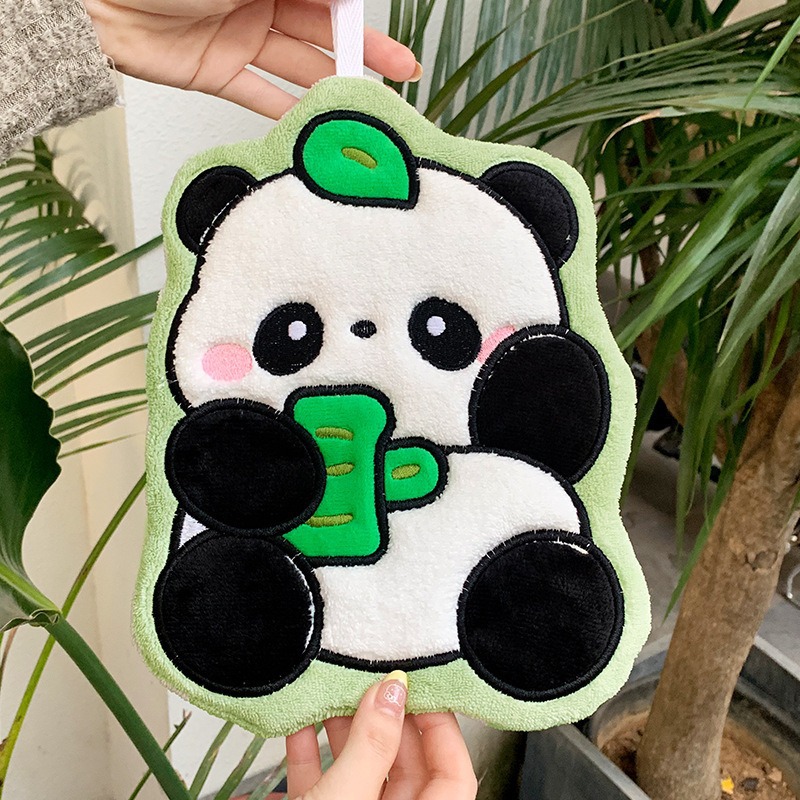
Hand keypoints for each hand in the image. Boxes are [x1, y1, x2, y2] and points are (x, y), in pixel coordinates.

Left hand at [83, 0, 419, 117]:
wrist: (94, 0)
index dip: (361, 19)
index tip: (391, 43)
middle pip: (322, 31)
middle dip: (361, 53)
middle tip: (400, 76)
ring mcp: (239, 36)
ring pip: (297, 65)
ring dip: (329, 86)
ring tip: (362, 106)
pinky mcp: (217, 71)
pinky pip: (260, 94)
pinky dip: (286, 110)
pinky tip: (315, 124)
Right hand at [286, 672, 477, 799]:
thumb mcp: (347, 797)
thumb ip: (371, 745)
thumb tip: (391, 691)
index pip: (455, 774)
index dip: (442, 727)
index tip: (420, 687)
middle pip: (404, 763)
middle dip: (384, 718)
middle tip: (370, 679)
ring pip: (361, 768)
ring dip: (345, 728)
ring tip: (334, 690)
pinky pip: (324, 780)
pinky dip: (311, 750)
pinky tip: (300, 720)